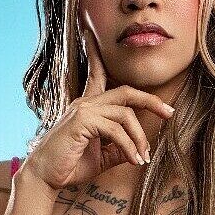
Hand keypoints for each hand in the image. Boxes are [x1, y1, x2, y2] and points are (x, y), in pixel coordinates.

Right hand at [21, 11, 175, 191]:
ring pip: (125, 114)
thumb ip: (119, 150)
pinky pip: (116, 130)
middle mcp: (85, 103)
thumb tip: (138, 150)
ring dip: (139, 138)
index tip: (91, 35)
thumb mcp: (101, 157)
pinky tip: (133, 160)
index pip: (97, 74)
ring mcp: (83, 110)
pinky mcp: (82, 122)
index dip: (97, 54)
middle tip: (169, 112)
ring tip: (143, 158)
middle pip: (126, 91)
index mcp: (87, 106)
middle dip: (150, 100)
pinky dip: (129, 146)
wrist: (45, 178)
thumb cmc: (69, 166)